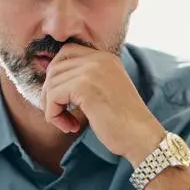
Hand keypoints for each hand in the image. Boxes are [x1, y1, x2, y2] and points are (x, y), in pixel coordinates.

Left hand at [40, 43, 164, 163]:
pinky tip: (70, 127)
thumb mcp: (102, 93)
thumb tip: (48, 82)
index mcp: (105, 57)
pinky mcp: (84, 86)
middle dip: (50, 93)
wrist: (141, 137)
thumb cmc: (122, 123)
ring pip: (51, 83)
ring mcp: (92, 70)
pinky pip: (52, 97)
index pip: (66, 52)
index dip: (57, 76)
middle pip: (55, 67)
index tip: (62, 100)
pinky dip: (54, 115)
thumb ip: (82, 81)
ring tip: (67, 124)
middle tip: (61, 115)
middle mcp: (99, 58)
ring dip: (52, 108)